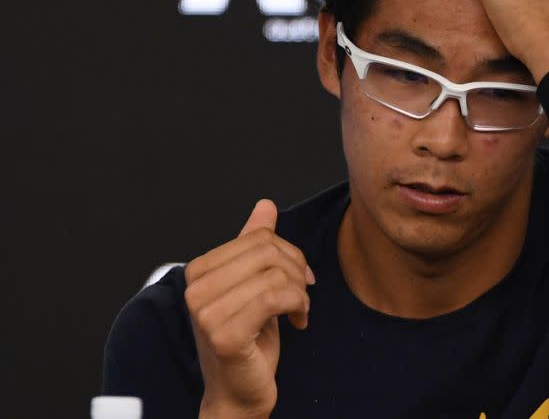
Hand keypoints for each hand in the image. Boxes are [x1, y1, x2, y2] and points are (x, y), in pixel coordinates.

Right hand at [184, 199, 314, 418]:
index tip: (298, 277)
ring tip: (299, 310)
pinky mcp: (224, 334)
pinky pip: (276, 298)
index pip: (257, 238)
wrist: (239, 392)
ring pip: (275, 274)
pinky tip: (298, 322)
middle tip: (303, 294)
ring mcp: (205, 312)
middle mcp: (195, 289)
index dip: (289, 253)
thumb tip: (266, 206)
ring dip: (300, 293)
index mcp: (199, 271)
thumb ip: (254, 245)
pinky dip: (298, 306)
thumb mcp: (253, 285)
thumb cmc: (246, 340)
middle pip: (267, 251)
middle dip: (297, 270)